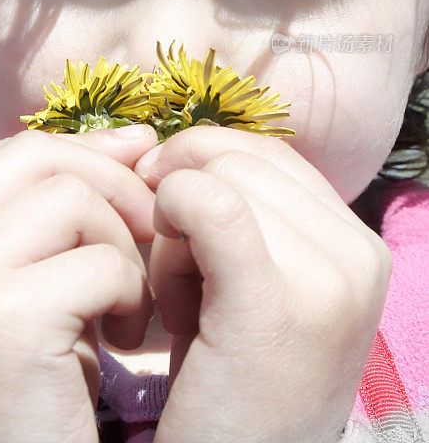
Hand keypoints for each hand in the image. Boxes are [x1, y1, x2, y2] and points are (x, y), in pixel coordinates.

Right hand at [0, 127, 156, 442]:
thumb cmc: (35, 388)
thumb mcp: (36, 283)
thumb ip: (62, 211)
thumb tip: (135, 136)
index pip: (17, 153)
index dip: (88, 150)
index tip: (140, 160)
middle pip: (39, 158)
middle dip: (113, 181)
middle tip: (152, 228)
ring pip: (73, 198)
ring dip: (122, 248)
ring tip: (125, 307)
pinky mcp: (3, 317)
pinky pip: (99, 262)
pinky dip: (130, 294)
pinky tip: (122, 340)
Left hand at [135, 127, 392, 442]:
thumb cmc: (230, 380)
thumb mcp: (258, 282)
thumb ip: (247, 208)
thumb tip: (172, 143)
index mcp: (359, 244)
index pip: (268, 154)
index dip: (204, 164)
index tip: (166, 204)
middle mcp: (358, 254)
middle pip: (239, 158)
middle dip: (187, 196)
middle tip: (175, 271)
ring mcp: (328, 278)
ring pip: (217, 178)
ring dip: (174, 227)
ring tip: (179, 298)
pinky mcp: (276, 302)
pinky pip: (206, 204)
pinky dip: (168, 225)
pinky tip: (164, 290)